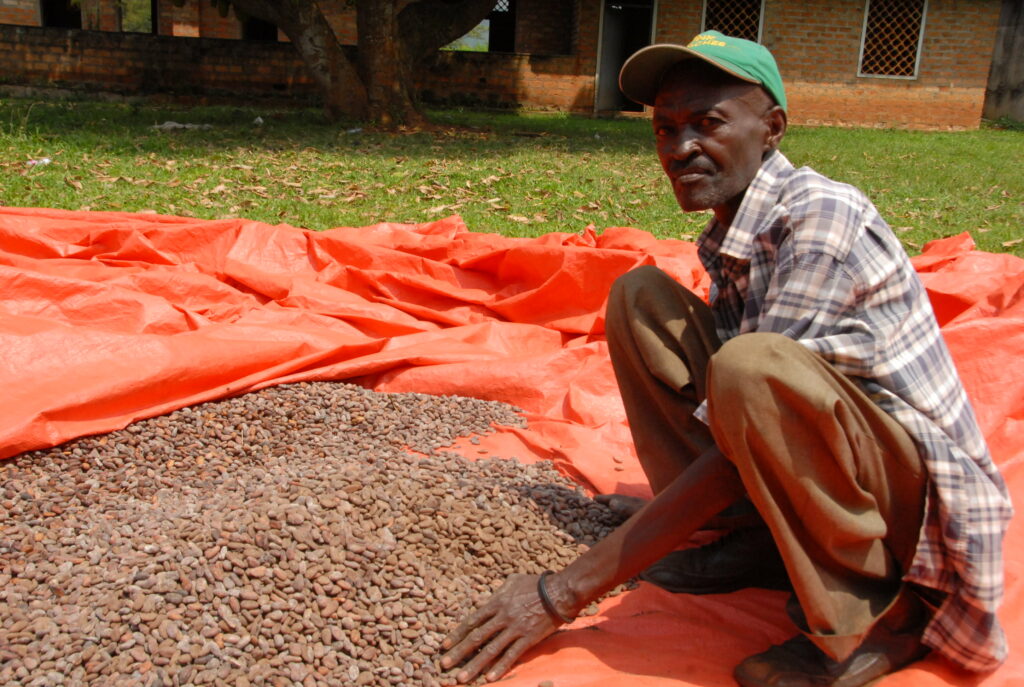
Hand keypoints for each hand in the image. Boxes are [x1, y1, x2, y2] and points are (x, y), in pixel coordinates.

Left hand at [440, 573, 563, 683]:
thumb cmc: (536, 584)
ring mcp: (514, 629)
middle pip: (476, 637)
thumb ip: (498, 591)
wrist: (559, 592)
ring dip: (474, 665)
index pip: (471, 621)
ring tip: (461, 677)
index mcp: (496, 602)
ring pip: (490, 650)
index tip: (444, 646)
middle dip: (458, 652)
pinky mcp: (528, 639)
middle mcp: (502, 617)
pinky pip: (511, 655)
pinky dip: (500, 668)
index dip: (456, 635)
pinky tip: (489, 679)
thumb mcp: (512, 581)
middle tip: (443, 664)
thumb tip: (488, 597)